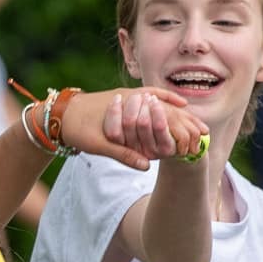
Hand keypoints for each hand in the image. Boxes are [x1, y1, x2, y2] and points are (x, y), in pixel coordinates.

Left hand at [58, 85, 209, 170]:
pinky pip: (149, 98)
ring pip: (160, 102)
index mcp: (128, 107)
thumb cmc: (77, 129)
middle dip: (185, 119)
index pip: (160, 114)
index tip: (196, 134)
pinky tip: (172, 109)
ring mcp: (128, 96)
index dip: (179, 125)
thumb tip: (146, 165)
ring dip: (178, 112)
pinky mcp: (124, 99)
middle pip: (165, 107)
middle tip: (204, 131)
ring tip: (195, 124)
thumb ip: (123, 154)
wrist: (59, 113)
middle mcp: (131, 97)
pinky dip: (162, 102)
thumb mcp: (100, 145)